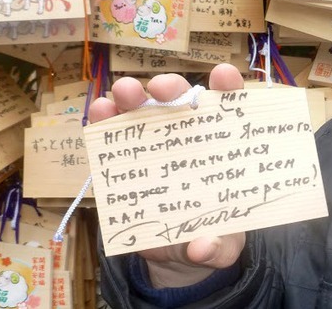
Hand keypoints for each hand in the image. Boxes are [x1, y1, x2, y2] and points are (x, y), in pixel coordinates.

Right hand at [88, 63, 247, 287]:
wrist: (180, 255)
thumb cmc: (214, 236)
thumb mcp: (224, 248)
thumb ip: (219, 248)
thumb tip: (201, 247)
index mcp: (224, 146)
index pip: (231, 108)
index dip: (228, 87)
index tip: (223, 76)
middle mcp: (190, 136)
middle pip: (182, 101)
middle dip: (172, 87)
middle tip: (162, 88)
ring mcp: (156, 145)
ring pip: (143, 111)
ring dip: (133, 96)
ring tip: (124, 92)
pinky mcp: (127, 161)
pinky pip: (113, 137)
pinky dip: (105, 120)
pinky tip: (99, 112)